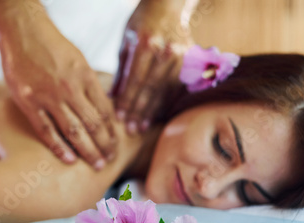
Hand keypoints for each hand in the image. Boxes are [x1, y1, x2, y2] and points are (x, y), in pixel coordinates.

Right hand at [0, 13, 116, 169]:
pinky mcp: (29, 102)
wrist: (22, 32)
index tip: (116, 144)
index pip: (105, 111)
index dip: (112, 131)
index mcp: (85, 77)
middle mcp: (70, 88)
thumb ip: (89, 85)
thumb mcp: (79, 61)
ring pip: (74, 131)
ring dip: (88, 150)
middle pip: (93, 124)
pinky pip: (46, 130)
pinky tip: (69, 160)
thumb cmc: (52, 47)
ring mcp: (49, 97)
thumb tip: (103, 109)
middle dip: (105, 145)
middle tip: (110, 160)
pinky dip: (59, 147)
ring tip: (96, 164)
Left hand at [111, 0, 194, 134]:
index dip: (127, 101)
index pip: (135, 80)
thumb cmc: (141, 24)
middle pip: (151, 88)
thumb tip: (110, 97)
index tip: (119, 118)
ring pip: (166, 90)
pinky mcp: (192, 61)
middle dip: (139, 111)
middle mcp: (166, 51)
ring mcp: (182, 56)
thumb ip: (120, 71)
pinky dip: (166, 102)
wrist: (168, 5)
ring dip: (153, 111)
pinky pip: (178, 87)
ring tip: (141, 126)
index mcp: (146, 44)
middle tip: (130, 129)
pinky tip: (157, 115)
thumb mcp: (126, 42)